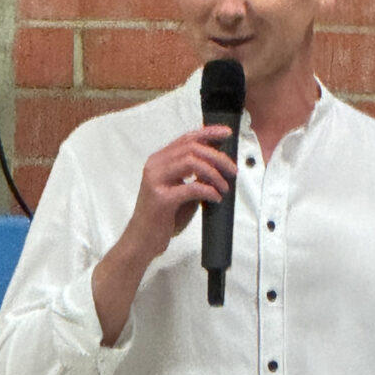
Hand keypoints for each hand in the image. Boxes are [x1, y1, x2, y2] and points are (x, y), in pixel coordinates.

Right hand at [124, 126, 237, 263]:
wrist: (142, 240)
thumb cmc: (162, 217)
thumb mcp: (180, 190)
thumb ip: (194, 175)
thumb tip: (218, 164)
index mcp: (159, 161)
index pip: (186, 138)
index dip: (208, 133)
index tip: (226, 134)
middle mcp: (155, 166)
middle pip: (192, 148)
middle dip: (217, 157)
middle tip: (232, 170)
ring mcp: (156, 181)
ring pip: (192, 162)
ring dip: (214, 173)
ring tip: (224, 187)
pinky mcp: (161, 199)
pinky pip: (191, 188)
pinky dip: (209, 191)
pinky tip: (216, 198)